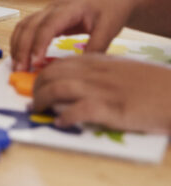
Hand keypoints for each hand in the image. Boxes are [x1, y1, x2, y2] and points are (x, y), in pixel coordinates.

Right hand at [10, 0, 141, 70]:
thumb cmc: (112, 10)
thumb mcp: (108, 29)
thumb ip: (95, 47)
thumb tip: (79, 69)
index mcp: (69, 7)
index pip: (47, 26)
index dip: (38, 44)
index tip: (35, 64)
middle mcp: (54, 6)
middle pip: (29, 25)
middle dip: (22, 47)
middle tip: (20, 70)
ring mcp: (49, 10)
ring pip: (25, 24)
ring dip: (18, 44)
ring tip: (18, 65)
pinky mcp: (49, 16)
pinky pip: (29, 26)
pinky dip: (22, 40)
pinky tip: (23, 55)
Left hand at [32, 55, 170, 132]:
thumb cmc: (154, 84)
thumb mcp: (123, 69)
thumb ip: (101, 72)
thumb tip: (80, 82)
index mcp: (99, 62)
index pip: (60, 63)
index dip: (43, 73)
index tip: (37, 83)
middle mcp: (96, 73)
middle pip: (53, 74)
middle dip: (37, 86)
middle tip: (32, 98)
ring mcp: (102, 90)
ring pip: (58, 89)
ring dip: (43, 100)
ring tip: (37, 110)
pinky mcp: (112, 109)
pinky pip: (79, 111)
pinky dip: (65, 117)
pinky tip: (60, 123)